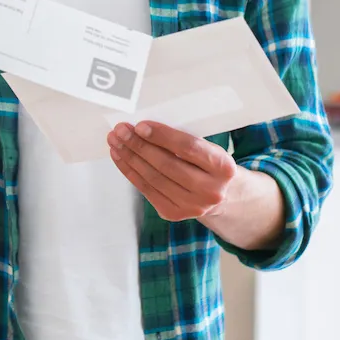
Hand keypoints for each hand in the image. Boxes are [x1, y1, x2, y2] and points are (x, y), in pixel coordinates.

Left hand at [108, 122, 238, 222]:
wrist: (222, 197)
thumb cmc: (209, 165)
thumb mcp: (208, 149)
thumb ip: (183, 141)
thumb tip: (144, 128)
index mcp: (223, 167)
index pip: (188, 148)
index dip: (162, 136)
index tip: (140, 126)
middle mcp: (211, 190)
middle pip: (166, 164)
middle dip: (139, 145)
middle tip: (121, 131)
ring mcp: (192, 206)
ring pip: (153, 178)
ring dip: (130, 158)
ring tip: (116, 142)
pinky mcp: (174, 213)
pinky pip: (146, 190)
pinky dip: (130, 172)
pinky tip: (121, 158)